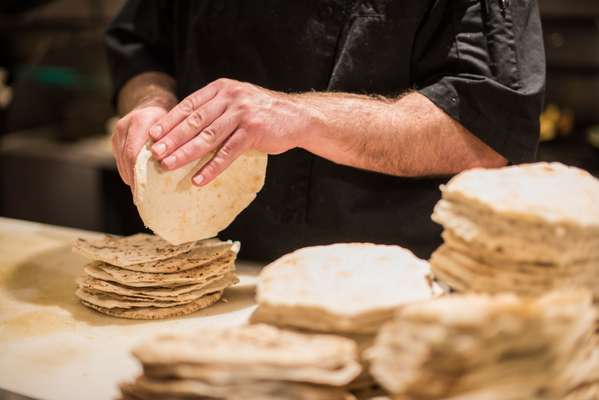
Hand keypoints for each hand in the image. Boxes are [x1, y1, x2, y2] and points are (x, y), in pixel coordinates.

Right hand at [112, 104, 167, 185]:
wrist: (151, 106)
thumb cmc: (168, 120)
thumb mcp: (174, 128)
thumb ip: (170, 144)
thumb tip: (170, 165)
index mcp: (141, 121)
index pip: (134, 153)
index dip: (138, 173)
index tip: (144, 189)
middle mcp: (125, 125)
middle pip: (126, 158)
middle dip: (133, 178)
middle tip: (141, 195)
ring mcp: (118, 132)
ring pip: (121, 160)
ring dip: (129, 176)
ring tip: (139, 191)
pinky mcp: (114, 138)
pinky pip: (119, 159)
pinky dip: (127, 171)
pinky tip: (135, 180)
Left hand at [148, 78, 313, 185]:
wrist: (297, 117)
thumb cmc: (263, 113)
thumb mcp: (238, 100)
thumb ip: (216, 107)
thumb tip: (185, 126)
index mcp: (222, 88)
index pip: (189, 105)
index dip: (169, 120)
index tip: (153, 134)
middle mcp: (230, 97)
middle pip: (194, 121)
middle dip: (172, 138)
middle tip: (155, 153)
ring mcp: (242, 114)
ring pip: (207, 137)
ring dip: (186, 153)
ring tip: (169, 166)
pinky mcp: (254, 131)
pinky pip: (227, 153)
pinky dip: (212, 167)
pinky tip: (199, 179)